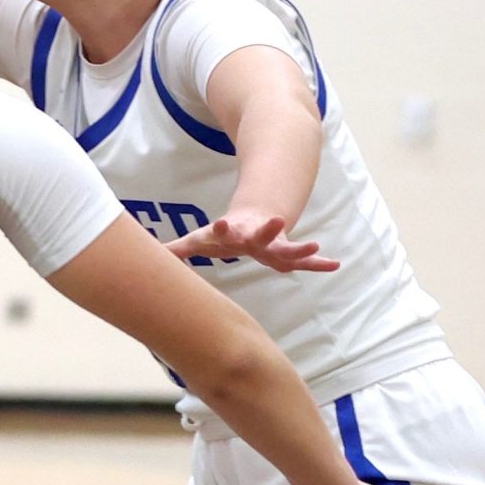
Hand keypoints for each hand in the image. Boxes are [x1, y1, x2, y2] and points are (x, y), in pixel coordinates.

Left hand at [169, 212, 338, 273]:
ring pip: (287, 247)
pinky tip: (335, 265)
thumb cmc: (221, 235)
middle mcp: (254, 236)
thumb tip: (149, 255)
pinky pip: (305, 261)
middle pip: (260, 234)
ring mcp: (273, 243)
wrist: (252, 219)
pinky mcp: (286, 252)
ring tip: (318, 247)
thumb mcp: (199, 240)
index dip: (223, 229)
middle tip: (277, 220)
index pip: (225, 230)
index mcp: (231, 233)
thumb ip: (176, 249)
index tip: (222, 224)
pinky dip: (318, 264)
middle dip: (267, 229)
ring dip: (300, 249)